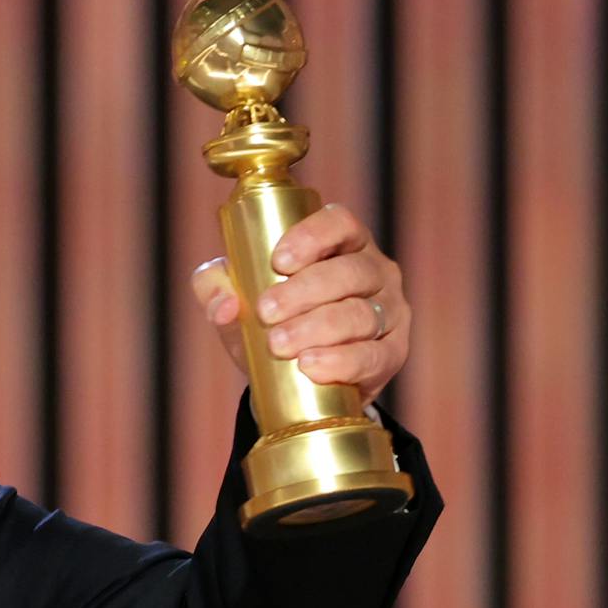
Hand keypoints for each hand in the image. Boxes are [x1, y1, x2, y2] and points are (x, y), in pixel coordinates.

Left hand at [188, 202, 410, 405]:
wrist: (294, 383)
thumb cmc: (270, 323)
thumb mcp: (238, 299)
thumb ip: (214, 288)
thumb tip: (224, 304)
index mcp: (342, 244)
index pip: (339, 224)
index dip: (312, 237)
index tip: (279, 261)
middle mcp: (374, 271)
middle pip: (350, 272)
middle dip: (305, 291)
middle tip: (266, 312)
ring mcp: (389, 311)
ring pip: (360, 314)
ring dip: (317, 328)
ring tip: (279, 344)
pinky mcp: (392, 353)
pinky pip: (374, 355)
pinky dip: (341, 361)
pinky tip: (311, 365)